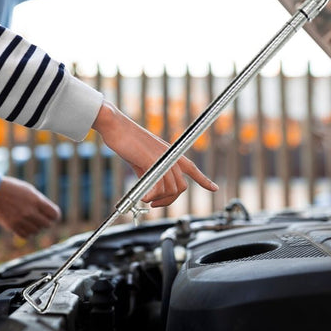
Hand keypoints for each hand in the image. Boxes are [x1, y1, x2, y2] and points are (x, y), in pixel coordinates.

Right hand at [0, 176, 60, 237]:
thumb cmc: (14, 189)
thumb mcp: (30, 191)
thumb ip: (41, 202)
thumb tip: (50, 214)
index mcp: (37, 201)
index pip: (55, 214)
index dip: (55, 216)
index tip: (51, 215)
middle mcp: (30, 211)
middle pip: (47, 225)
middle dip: (46, 222)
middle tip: (41, 219)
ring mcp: (20, 219)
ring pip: (36, 231)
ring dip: (36, 228)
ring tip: (31, 221)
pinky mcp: (11, 226)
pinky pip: (25, 236)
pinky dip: (27, 233)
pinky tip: (24, 227)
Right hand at [92, 101, 218, 207]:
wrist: (116, 127)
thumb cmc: (126, 142)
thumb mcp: (142, 161)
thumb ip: (150, 174)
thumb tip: (151, 189)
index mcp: (170, 154)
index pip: (192, 168)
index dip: (204, 180)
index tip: (214, 188)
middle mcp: (170, 156)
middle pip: (181, 186)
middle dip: (170, 200)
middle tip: (154, 204)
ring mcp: (163, 158)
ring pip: (172, 189)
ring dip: (159, 200)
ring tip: (146, 200)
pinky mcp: (153, 161)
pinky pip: (160, 187)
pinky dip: (152, 196)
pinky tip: (143, 197)